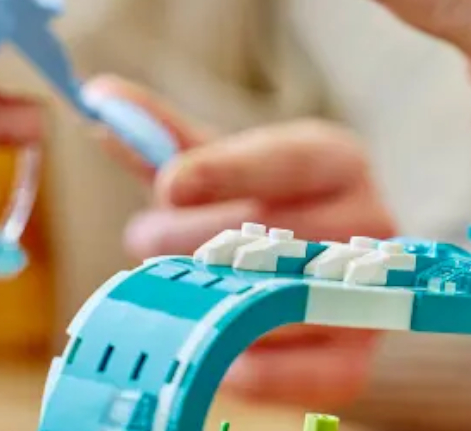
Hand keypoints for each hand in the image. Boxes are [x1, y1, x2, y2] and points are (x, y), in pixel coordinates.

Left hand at [84, 77, 391, 409]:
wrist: (320, 275)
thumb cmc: (259, 208)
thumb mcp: (217, 167)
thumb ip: (163, 138)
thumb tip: (101, 98)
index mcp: (337, 159)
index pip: (289, 160)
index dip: (229, 171)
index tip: (169, 184)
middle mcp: (369, 220)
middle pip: (277, 235)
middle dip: (195, 240)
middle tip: (143, 240)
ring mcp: (369, 292)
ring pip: (284, 300)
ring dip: (213, 301)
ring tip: (166, 290)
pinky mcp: (355, 360)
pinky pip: (303, 373)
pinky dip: (249, 368)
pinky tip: (206, 348)